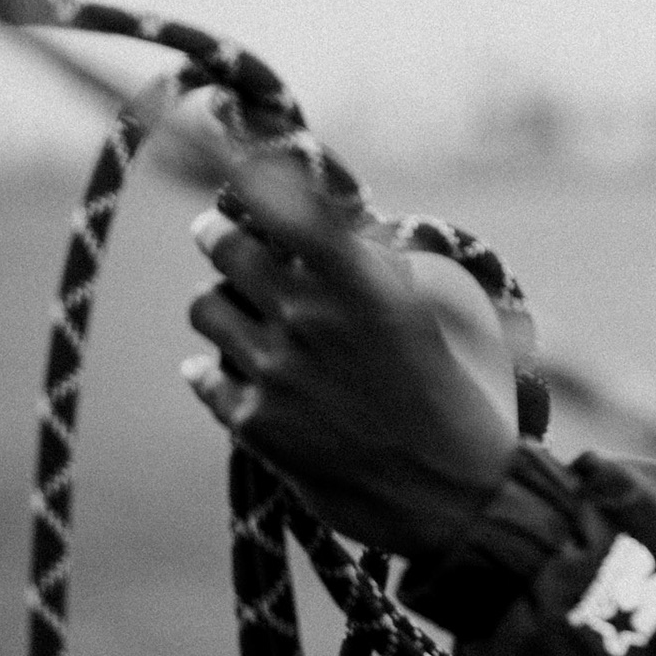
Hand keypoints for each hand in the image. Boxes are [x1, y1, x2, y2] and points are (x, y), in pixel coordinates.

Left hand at [183, 147, 519, 561]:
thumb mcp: (422, 306)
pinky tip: (221, 368)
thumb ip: (368, 262)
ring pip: (206, 307)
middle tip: (214, 233)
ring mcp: (274, 367)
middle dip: (217, 235)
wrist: (449, 485)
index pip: (278, 200)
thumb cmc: (450, 386)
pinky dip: (210, 369)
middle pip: (226, 246)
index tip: (234, 171)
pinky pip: (204, 376)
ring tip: (232, 307)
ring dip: (218, 302)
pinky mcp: (253, 422)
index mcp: (353, 274)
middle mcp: (306, 311)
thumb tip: (323, 218)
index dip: (246, 178)